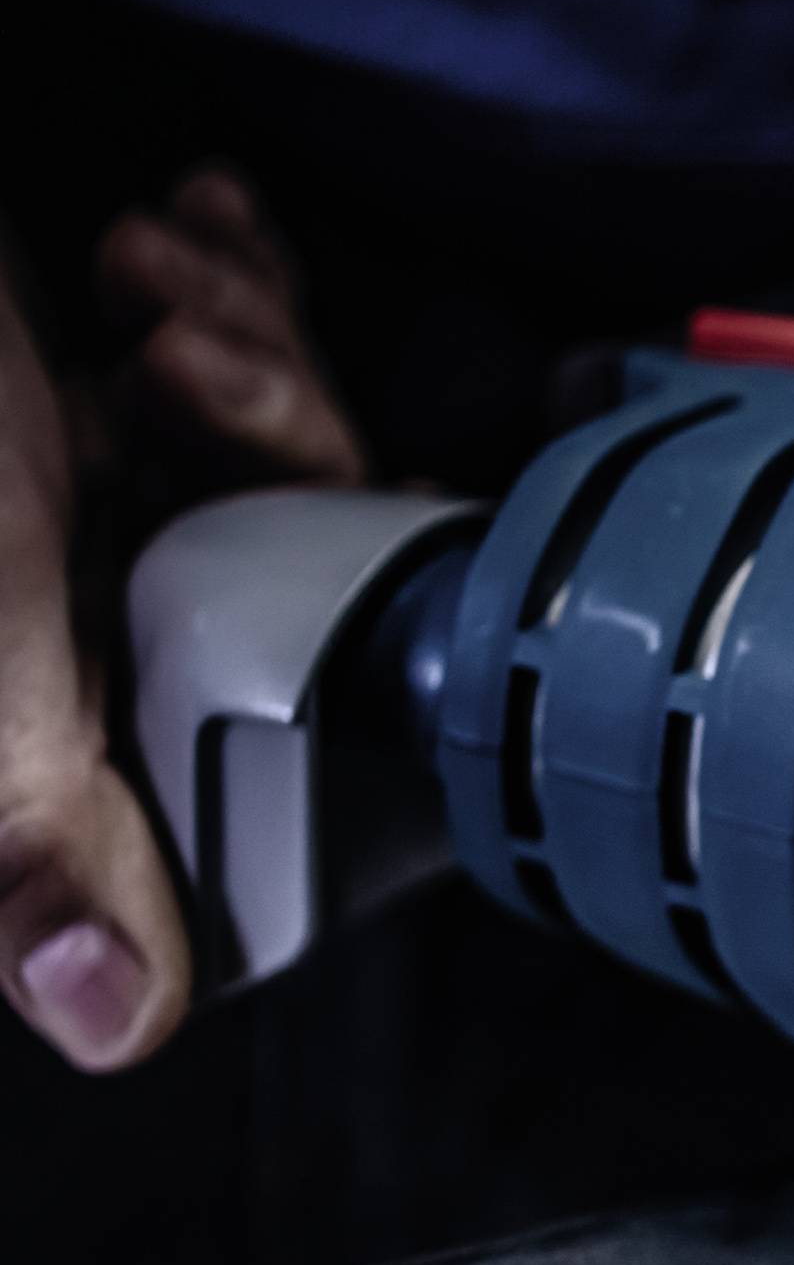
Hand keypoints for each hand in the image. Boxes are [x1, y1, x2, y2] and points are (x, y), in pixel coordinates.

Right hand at [2, 168, 363, 1069]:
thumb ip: (39, 809)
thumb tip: (106, 1026)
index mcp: (25, 711)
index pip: (216, 768)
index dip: (295, 668)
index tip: (291, 549)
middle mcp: (49, 618)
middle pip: (278, 590)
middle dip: (274, 454)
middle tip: (175, 365)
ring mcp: (73, 500)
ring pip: (274, 468)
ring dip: (247, 352)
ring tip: (144, 284)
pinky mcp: (88, 405)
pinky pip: (234, 369)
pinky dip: (230, 294)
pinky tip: (176, 239)